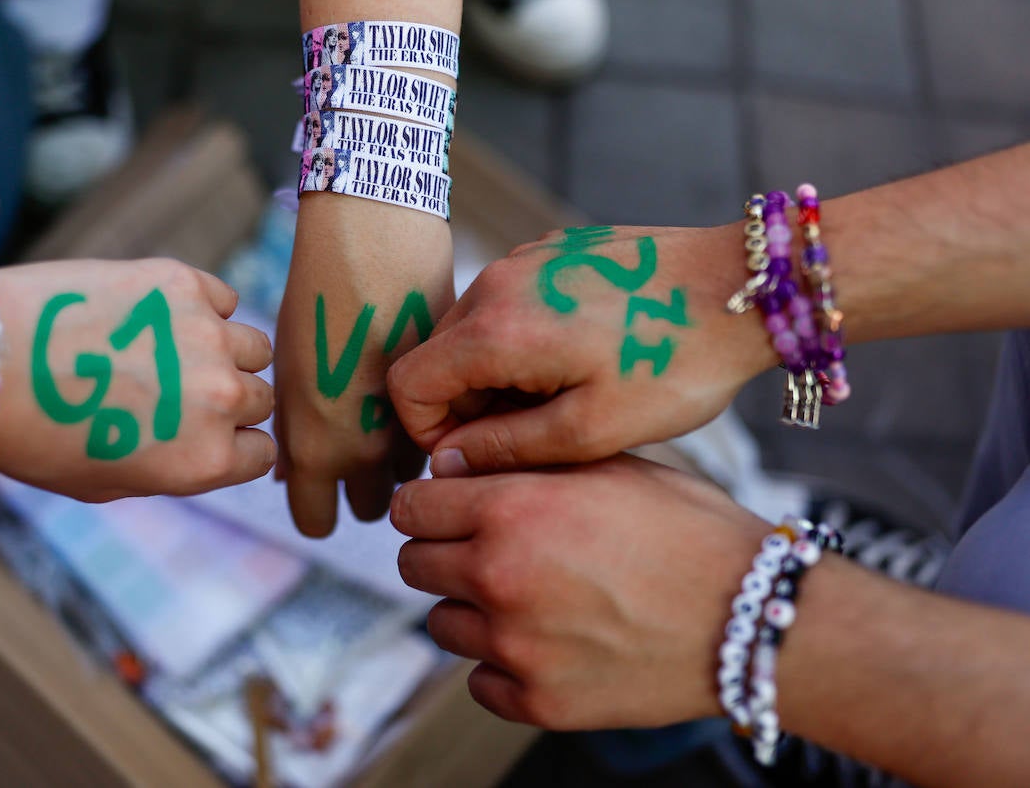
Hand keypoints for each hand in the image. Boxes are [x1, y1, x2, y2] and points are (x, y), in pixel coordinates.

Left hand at [0, 258, 275, 500]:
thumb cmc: (32, 433)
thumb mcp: (105, 484)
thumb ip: (170, 466)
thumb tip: (203, 443)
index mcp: (205, 460)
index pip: (263, 452)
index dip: (234, 443)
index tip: (204, 432)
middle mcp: (219, 399)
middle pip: (260, 397)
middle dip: (229, 399)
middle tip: (180, 390)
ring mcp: (206, 335)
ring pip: (253, 346)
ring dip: (224, 351)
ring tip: (172, 350)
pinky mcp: (181, 282)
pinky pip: (222, 297)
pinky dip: (203, 307)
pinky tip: (157, 316)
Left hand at [274, 196, 454, 536]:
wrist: (374, 237)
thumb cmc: (316, 295)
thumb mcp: (289, 367)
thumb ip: (295, 431)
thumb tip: (290, 477)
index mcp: (316, 446)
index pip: (317, 523)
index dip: (317, 508)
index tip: (321, 490)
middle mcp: (368, 449)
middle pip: (376, 510)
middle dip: (368, 489)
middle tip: (362, 449)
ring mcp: (419, 424)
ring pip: (419, 473)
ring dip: (409, 455)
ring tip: (396, 408)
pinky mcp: (458, 397)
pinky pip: (450, 432)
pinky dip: (443, 421)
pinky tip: (426, 383)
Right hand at [387, 225, 774, 475]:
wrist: (743, 287)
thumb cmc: (675, 363)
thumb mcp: (593, 429)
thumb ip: (506, 448)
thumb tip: (445, 463)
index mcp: (496, 329)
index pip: (410, 384)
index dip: (428, 433)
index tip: (478, 456)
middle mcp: (496, 282)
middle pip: (436, 356)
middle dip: (465, 405)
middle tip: (531, 435)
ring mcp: (524, 259)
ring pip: (470, 330)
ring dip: (494, 373)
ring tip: (561, 398)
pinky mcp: (552, 250)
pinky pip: (507, 303)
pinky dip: (520, 339)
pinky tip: (580, 358)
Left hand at [392, 455, 770, 728]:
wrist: (753, 617)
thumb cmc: (689, 530)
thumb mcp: (609, 466)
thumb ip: (527, 463)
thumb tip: (463, 467)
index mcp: (511, 509)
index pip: (412, 504)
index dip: (430, 501)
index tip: (447, 507)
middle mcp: (499, 576)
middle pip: (414, 563)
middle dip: (442, 551)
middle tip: (486, 549)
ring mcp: (515, 647)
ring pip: (441, 624)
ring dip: (470, 609)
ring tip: (527, 597)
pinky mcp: (538, 701)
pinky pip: (481, 681)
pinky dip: (502, 664)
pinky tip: (548, 642)